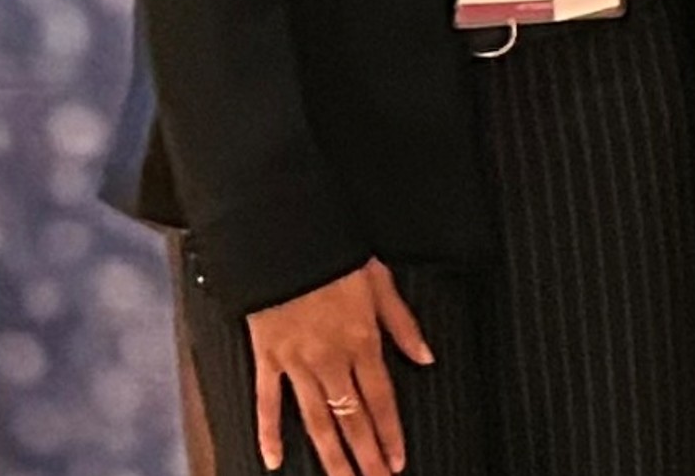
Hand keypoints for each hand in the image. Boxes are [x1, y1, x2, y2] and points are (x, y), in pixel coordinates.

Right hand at [244, 259, 431, 475]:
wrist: (285, 240)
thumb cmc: (334, 255)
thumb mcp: (382, 283)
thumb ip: (404, 325)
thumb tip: (427, 357)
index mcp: (363, 341)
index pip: (382, 400)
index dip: (390, 434)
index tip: (397, 460)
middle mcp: (331, 359)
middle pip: (352, 418)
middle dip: (365, 456)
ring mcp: (297, 363)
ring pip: (316, 419)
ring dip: (330, 455)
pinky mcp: (267, 359)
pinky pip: (268, 402)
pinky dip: (269, 432)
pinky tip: (273, 460)